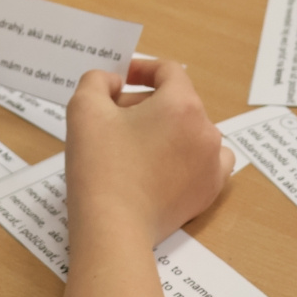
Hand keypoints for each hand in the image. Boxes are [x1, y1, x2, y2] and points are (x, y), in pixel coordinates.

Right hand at [64, 60, 232, 247]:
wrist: (113, 228)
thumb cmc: (99, 165)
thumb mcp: (84, 108)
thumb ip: (98, 81)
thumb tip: (115, 82)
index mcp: (182, 104)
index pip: (168, 71)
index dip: (142, 68)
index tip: (121, 80)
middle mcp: (206, 130)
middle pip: (177, 101)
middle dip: (144, 103)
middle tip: (113, 118)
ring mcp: (212, 162)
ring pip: (190, 130)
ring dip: (164, 129)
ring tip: (134, 144)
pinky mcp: (208, 191)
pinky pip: (205, 160)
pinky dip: (186, 156)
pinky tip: (164, 163)